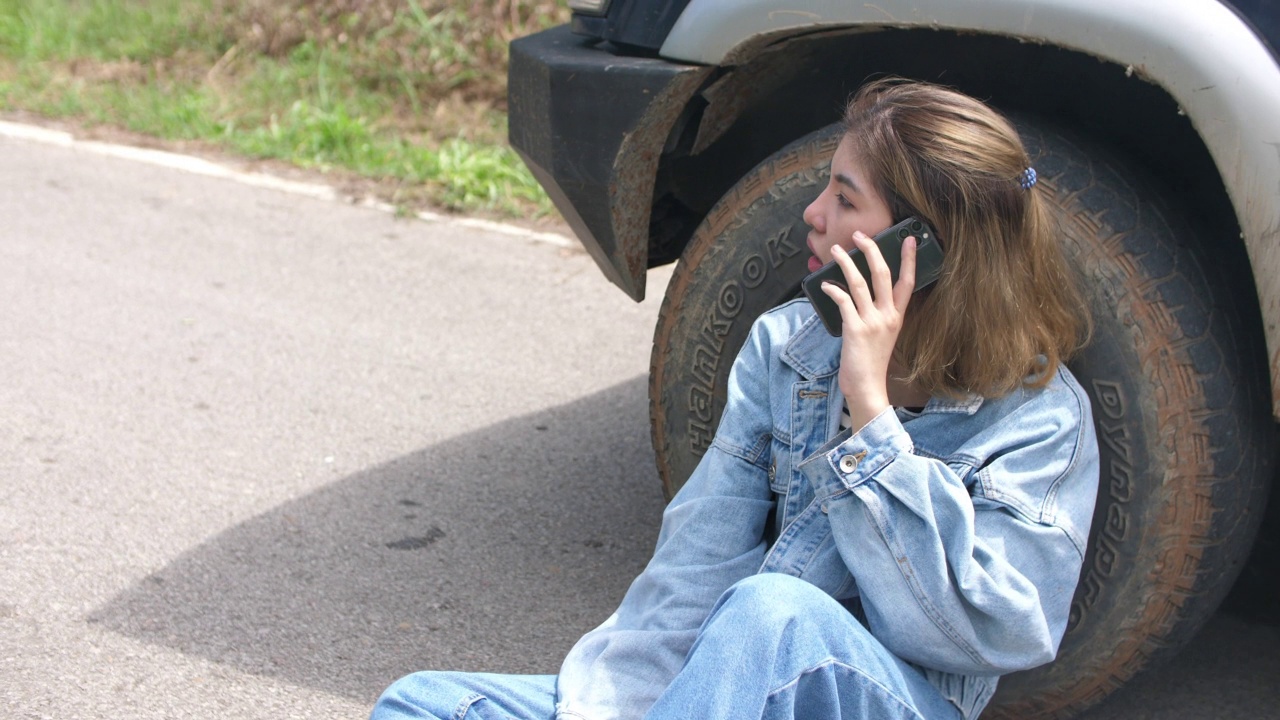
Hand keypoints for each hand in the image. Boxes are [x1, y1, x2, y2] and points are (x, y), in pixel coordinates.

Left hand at [820, 231, 917, 430]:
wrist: (867, 388)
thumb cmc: (870, 363)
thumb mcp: (881, 336)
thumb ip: (877, 316)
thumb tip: (859, 295)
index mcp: (897, 316)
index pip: (908, 282)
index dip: (909, 259)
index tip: (909, 239)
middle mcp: (888, 316)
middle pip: (883, 274)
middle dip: (871, 250)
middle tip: (859, 235)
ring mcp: (872, 321)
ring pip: (860, 282)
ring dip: (846, 262)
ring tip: (836, 250)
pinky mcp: (856, 329)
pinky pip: (843, 300)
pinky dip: (833, 289)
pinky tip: (825, 285)